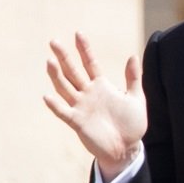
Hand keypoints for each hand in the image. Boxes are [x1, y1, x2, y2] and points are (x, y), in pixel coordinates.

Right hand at [44, 32, 145, 181]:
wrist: (127, 149)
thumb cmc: (132, 125)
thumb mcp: (136, 99)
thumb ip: (133, 78)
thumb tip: (133, 55)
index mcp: (101, 86)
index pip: (90, 63)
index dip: (84, 49)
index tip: (78, 33)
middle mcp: (88, 94)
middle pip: (73, 71)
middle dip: (64, 57)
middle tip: (54, 41)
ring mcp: (81, 107)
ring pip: (65, 88)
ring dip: (56, 75)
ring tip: (49, 61)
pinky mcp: (78, 122)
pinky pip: (64, 112)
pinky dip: (55, 105)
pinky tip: (47, 96)